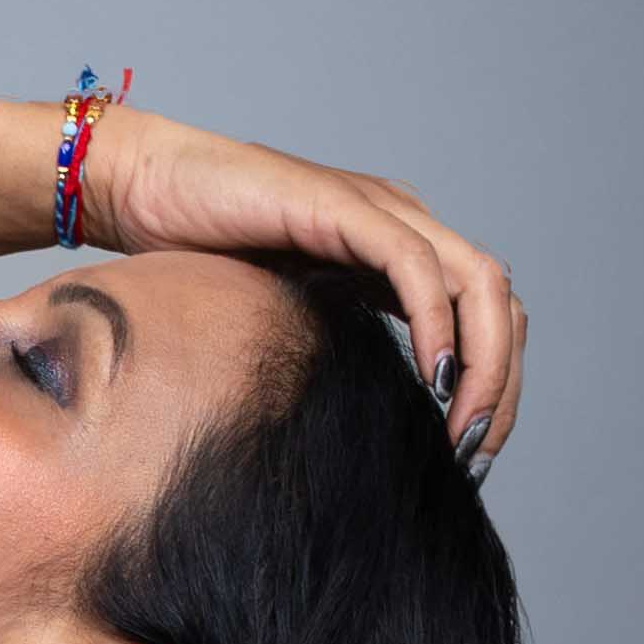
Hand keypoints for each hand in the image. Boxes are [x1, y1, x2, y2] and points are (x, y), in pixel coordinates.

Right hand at [76, 106, 526, 468]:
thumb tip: (353, 423)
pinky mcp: (344, 207)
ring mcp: (381, 210)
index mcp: (394, 253)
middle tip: (472, 454)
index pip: (481, 316)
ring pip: (478, 282)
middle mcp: (404, 224)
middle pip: (497, 302)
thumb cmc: (191, 256)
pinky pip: (414, 266)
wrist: (142, 189)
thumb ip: (326, 348)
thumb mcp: (280, 319)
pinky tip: (430, 380)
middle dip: (500, 385)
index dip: (491, 384)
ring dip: (483, 363)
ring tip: (459, 429)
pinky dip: (437, 324)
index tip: (465, 452)